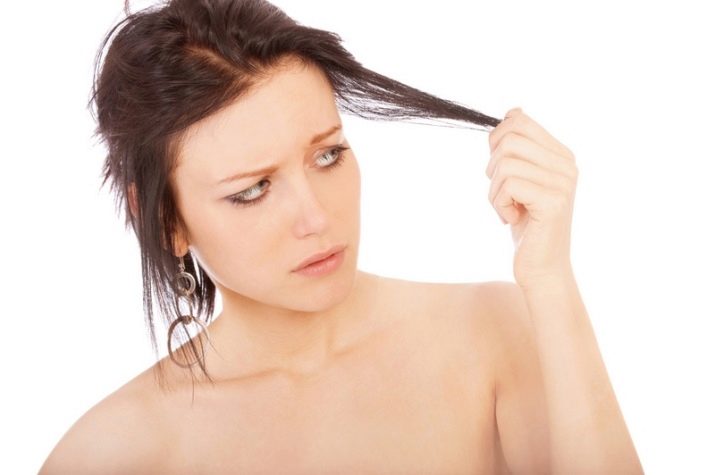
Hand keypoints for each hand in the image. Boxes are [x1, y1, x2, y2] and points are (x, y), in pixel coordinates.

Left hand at [486, 107, 578, 286]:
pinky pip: (509, 185)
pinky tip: (512, 219)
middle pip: (508, 139)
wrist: (541, 268)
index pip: (519, 120)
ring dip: (494, 192)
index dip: (496, 141)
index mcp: (561, 155)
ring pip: (505, 164)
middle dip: (492, 168)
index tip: (499, 170)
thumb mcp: (519, 181)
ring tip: (508, 209)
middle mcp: (567, 165)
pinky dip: (499, 205)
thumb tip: (511, 113)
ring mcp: (563, 182)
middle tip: (503, 194)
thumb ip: (516, 150)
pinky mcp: (553, 201)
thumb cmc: (526, 225)